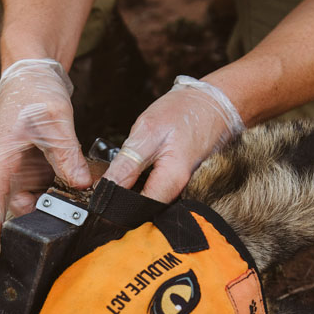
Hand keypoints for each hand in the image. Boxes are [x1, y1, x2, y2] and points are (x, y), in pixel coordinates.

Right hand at [0, 59, 91, 264]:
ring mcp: (23, 172)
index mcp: (1, 159)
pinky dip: (64, 195)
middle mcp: (8, 171)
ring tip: (79, 210)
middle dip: (36, 223)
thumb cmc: (33, 93)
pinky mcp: (38, 170)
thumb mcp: (54, 120)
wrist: (35, 75)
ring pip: (36, 202)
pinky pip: (49, 190)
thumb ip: (66, 153)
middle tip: (61, 232)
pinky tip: (83, 196)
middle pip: (16, 208)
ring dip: (55, 209)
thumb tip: (80, 183)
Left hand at [102, 76, 243, 201]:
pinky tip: (132, 175)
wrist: (215, 103)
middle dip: (121, 203)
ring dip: (130, 194)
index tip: (98, 199)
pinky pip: (156, 191)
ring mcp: (181, 188)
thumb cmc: (185, 112)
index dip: (114, 208)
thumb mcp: (147, 132)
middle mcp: (179, 191)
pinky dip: (141, 185)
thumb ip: (127, 164)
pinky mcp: (180, 182)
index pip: (136, 210)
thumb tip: (105, 188)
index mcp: (172, 180)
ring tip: (116, 179)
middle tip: (103, 189)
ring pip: (149, 201)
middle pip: (143, 210)